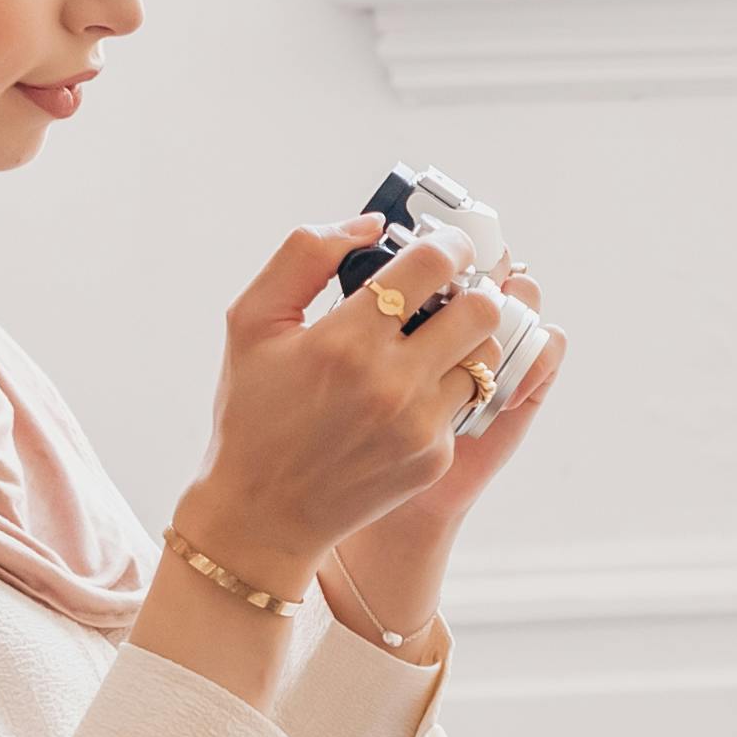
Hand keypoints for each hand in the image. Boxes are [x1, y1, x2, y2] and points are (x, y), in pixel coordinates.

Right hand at [169, 218, 514, 595]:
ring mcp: (420, 424)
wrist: (263, 510)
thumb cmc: (254, 409)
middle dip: (472, 291)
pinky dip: (447, 388)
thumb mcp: (252, 321)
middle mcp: (391, 382)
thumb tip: (373, 225)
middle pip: (480, 309)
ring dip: (466, 341)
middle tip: (450, 292)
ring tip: (433, 341)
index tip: (445, 246)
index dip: (448, 245)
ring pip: (485, 357)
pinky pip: (466, 402)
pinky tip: (410, 393)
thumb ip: (305, 256)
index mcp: (345, 340)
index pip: (432, 266)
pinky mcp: (436, 456)